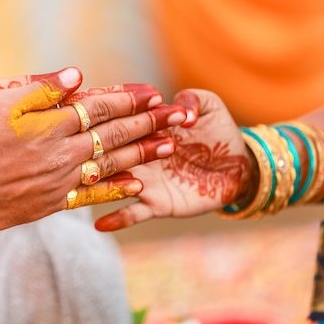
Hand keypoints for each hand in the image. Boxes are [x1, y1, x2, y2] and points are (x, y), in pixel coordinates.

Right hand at [0, 67, 188, 231]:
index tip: (152, 95)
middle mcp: (64, 153)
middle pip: (113, 134)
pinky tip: (137, 185)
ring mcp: (62, 180)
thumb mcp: (0, 102)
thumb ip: (43, 89)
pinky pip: (93, 194)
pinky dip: (116, 189)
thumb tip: (79, 76)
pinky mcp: (54, 202)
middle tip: (175, 117)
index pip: (99, 108)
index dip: (127, 100)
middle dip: (147, 123)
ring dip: (142, 153)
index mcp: (52, 125)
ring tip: (169, 147)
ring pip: (111, 164)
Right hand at [95, 89, 252, 230]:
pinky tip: (100, 224)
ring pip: (116, 182)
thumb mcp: (209, 107)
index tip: (104, 113)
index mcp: (147, 129)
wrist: (236, 167)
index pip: (126, 121)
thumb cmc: (218, 132)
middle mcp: (139, 156)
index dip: (117, 117)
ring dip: (104, 182)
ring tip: (86, 182)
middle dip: (106, 150)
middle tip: (93, 147)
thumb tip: (184, 113)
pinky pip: (132, 214)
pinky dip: (115, 219)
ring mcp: (144, 181)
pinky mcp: (155, 204)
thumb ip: (194, 100)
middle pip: (116, 152)